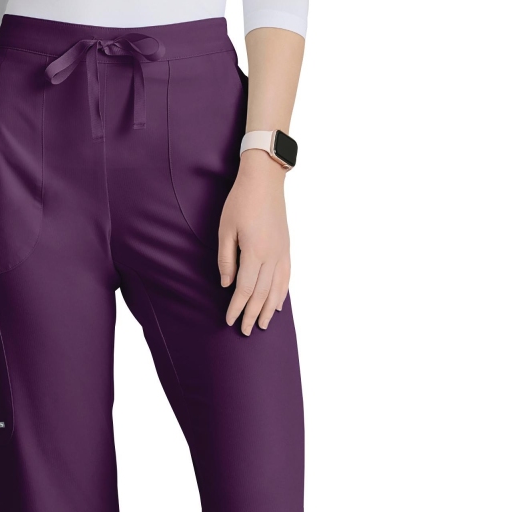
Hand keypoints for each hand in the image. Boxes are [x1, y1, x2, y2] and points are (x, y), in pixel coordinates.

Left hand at [217, 150, 290, 334]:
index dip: (237, 307)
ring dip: (268, 310)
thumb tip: (226, 284)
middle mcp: (271, 256)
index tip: (229, 321)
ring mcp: (281, 253)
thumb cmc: (240, 202)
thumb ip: (226, 260)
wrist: (265, 180)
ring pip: (276, 289)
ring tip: (261, 325)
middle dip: (251, 314)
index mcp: (254, 252)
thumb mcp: (225, 230)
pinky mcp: (286, 248)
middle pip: (261, 294)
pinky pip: (286, 277)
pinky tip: (277, 305)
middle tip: (244, 331)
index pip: (245, 289)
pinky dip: (282, 294)